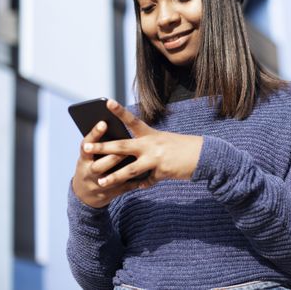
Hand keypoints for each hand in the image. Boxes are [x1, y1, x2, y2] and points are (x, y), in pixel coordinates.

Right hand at [72, 120, 143, 207]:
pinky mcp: (110, 194)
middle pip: (99, 165)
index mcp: (84, 159)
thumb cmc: (93, 164)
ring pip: (110, 179)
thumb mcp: (90, 156)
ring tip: (135, 161)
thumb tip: (114, 126)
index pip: (86, 145)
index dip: (94, 134)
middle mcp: (88, 173)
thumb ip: (101, 145)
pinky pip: (124, 188)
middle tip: (124, 144)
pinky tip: (146, 176)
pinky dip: (134, 182)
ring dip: (123, 171)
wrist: (85, 194)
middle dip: (112, 156)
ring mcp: (98, 185)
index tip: (103, 123)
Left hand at [82, 99, 203, 190]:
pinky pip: (146, 181)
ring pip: (129, 169)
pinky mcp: (161, 172)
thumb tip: (132, 160)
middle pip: (122, 145)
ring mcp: (155, 159)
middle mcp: (151, 144)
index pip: (132, 120)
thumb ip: (147, 149)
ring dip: (113, 176)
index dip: (119, 111)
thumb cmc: (183, 148)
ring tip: (101, 182)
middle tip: (85, 148)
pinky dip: (141, 184)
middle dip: (103, 147)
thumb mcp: (164, 142)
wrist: (204, 156)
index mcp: (151, 134)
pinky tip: (136, 187)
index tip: (106, 102)